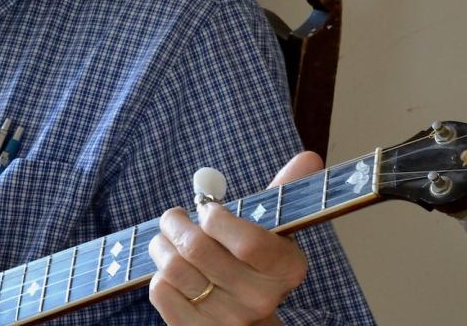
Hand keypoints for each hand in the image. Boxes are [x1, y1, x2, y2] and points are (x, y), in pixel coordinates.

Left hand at [146, 151, 323, 324]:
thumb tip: (308, 157)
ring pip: (174, 268)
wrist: (247, 321)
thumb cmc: (255, 266)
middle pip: (199, 249)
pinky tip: (170, 271)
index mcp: (286, 269)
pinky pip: (161, 291)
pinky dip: (158, 274)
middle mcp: (260, 298)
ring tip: (166, 239)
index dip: (218, 219)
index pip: (249, 242)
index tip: (208, 210)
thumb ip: (283, 194)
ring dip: (161, 245)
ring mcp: (227, 319)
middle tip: (174, 217)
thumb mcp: (273, 231)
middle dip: (176, 223)